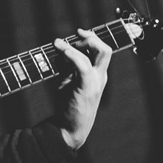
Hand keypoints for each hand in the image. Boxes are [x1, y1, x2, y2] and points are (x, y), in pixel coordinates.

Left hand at [52, 29, 111, 149]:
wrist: (68, 128)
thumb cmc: (68, 105)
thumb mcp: (68, 81)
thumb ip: (67, 66)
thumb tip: (59, 50)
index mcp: (98, 75)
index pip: (102, 51)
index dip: (92, 38)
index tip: (77, 33)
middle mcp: (100, 77)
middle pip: (105, 49)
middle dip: (91, 37)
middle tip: (74, 36)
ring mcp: (95, 83)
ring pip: (98, 54)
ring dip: (75, 44)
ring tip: (57, 43)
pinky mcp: (86, 88)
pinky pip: (83, 65)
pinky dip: (72, 55)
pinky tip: (61, 52)